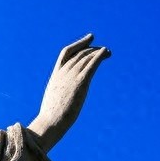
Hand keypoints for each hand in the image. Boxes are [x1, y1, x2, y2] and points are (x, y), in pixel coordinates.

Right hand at [28, 34, 109, 151]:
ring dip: (99, 52)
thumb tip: (62, 102)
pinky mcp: (80, 82)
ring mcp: (71, 76)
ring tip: (109, 53)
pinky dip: (99, 56)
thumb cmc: (52, 117)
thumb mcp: (54, 100)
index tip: (90, 39)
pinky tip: (106, 53)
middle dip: (93, 49)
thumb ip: (60, 95)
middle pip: (80, 53)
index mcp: (56, 75)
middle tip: (105, 51)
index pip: (67, 52)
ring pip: (87, 57)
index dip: (79, 44)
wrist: (50, 122)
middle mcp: (64, 72)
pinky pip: (92, 64)